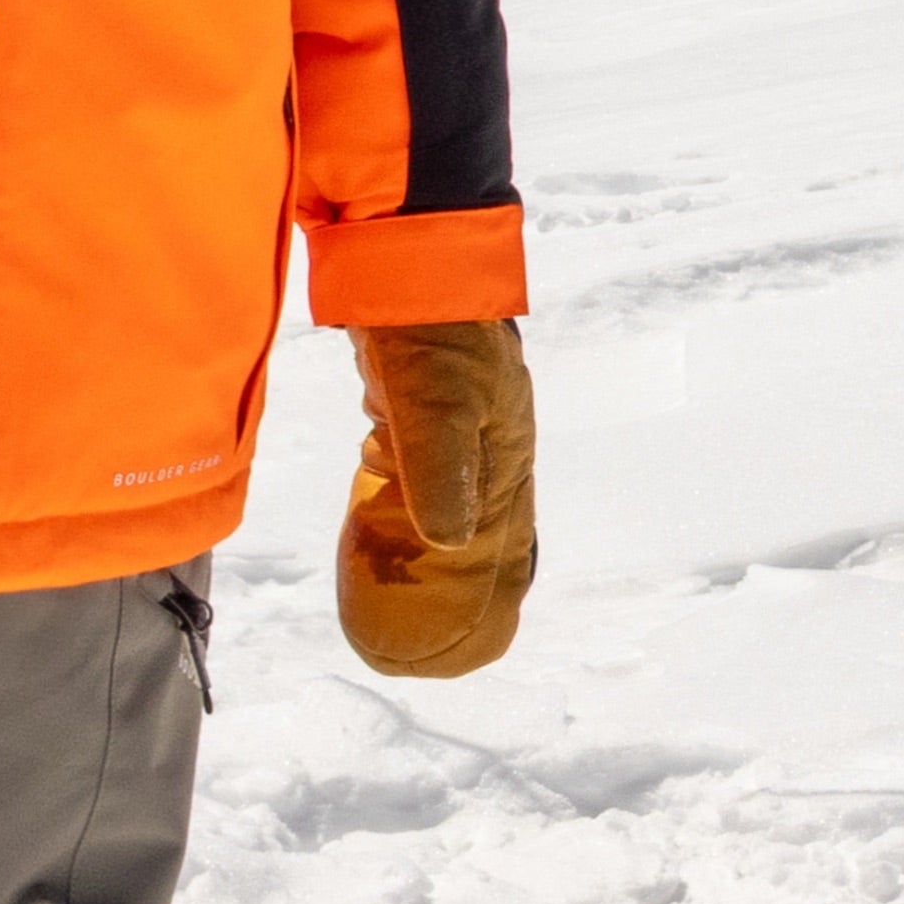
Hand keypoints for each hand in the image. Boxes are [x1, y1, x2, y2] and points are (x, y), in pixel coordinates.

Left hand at [336, 319, 534, 677]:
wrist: (409, 254)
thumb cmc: (431, 331)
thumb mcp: (437, 402)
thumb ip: (439, 468)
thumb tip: (449, 545)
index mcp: (509, 463)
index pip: (513, 553)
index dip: (497, 604)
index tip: (473, 650)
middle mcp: (494, 457)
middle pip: (488, 545)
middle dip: (468, 598)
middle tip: (428, 649)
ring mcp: (462, 437)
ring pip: (456, 519)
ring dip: (438, 564)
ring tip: (406, 608)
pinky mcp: (427, 419)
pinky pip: (426, 488)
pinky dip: (413, 523)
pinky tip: (390, 536)